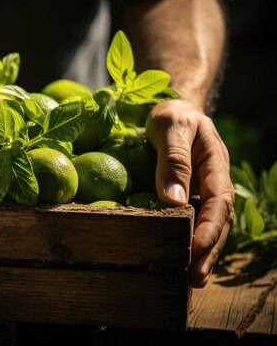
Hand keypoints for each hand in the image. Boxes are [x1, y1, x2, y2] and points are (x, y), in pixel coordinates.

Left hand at [146, 99, 233, 287]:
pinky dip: (190, 242)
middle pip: (218, 221)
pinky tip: (179, 261)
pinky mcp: (189, 196)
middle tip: (194, 279)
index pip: (218, 202)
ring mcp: (203, 190)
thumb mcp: (170, 127)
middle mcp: (213, 181)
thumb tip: (172, 201)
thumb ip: (173, 161)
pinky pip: (193, 222)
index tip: (195, 250)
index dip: (209, 228)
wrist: (171, 108)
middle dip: (209, 251)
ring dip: (202, 253)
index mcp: (214, 165)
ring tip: (189, 280)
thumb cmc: (169, 114)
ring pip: (209, 226)